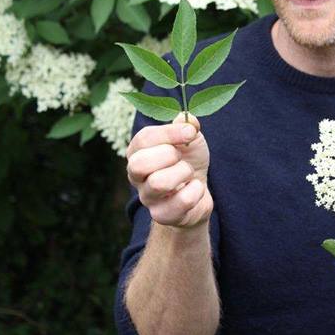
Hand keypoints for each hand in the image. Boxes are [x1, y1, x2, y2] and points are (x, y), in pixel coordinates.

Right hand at [126, 112, 212, 228]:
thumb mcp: (190, 138)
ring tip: (188, 173)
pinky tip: (195, 189)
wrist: (198, 192)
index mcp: (138, 152)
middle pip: (139, 164)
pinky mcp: (162, 215)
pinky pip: (180, 202)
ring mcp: (147, 197)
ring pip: (158, 183)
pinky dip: (196, 191)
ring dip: (183, 173)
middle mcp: (135, 175)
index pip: (143, 139)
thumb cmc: (188, 161)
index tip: (190, 132)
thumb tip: (188, 118)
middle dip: (168, 155)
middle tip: (181, 157)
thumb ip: (187, 125)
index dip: (169, 133)